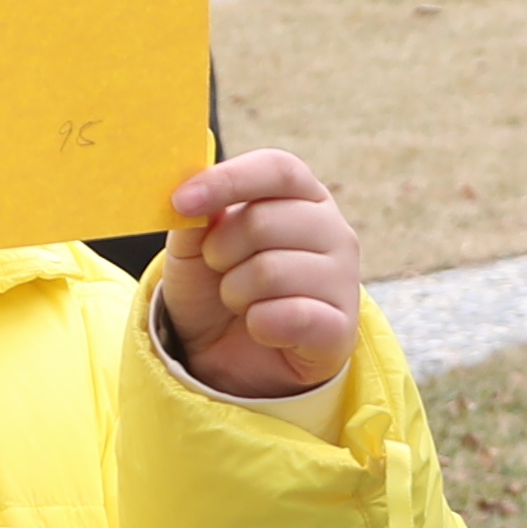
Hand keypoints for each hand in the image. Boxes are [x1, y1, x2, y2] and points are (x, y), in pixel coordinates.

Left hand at [157, 149, 365, 396]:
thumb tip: (194, 201)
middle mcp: (333, 230)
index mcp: (302, 196)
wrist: (226, 357)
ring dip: (235, 292)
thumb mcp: (191, 248)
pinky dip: (259, 324)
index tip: (182, 202)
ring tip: (239, 301)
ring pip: (271, 271)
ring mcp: (344, 279)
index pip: (277, 169)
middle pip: (264, 221)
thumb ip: (195, 218)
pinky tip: (260, 327)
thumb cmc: (214, 288)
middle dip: (220, 251)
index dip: (228, 180)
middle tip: (218, 270)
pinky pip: (291, 316)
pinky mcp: (341, 328)